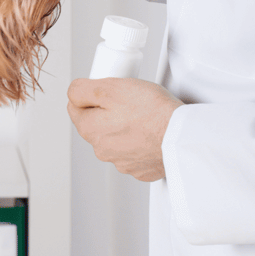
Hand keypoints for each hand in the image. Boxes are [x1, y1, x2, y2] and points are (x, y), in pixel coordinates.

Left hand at [67, 77, 182, 181]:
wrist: (181, 137)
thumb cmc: (152, 112)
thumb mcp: (110, 88)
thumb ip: (82, 90)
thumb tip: (73, 92)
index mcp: (91, 130)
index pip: (75, 108)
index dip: (90, 94)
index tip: (105, 90)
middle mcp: (103, 150)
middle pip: (96, 123)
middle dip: (107, 111)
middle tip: (128, 100)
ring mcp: (122, 161)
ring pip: (116, 138)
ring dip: (124, 127)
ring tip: (143, 116)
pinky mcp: (141, 168)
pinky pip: (135, 150)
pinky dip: (140, 141)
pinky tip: (151, 131)